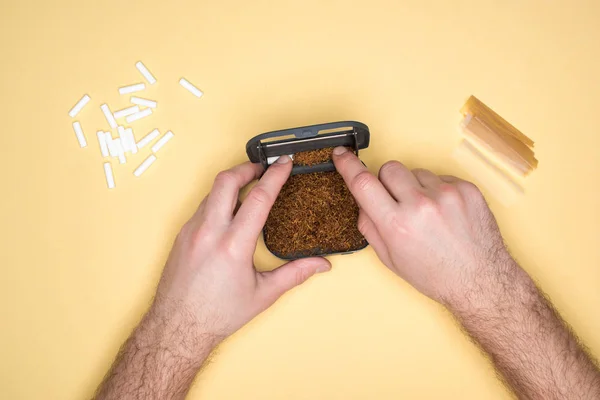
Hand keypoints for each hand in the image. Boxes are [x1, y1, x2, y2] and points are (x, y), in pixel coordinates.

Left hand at [153, 156, 330, 340]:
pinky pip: (202, 207)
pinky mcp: (181, 236)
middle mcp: (208, 232)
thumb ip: (295, 274)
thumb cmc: (217, 314)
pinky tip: (229, 212)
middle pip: (226, 181)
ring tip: (247, 187)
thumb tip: (320, 264)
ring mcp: (191, 232)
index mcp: (233, 245)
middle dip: (246, 168)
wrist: (177, 328)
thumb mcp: (263, 295)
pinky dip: (218, 201)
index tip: (284, 163)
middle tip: (262, 167)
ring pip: (212, 193)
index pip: (258, 198)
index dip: (275, 176)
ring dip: (231, 184)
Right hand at [331, 146, 512, 305]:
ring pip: (416, 172)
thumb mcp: (390, 258)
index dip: (347, 165)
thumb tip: (362, 200)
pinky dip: (438, 191)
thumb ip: (370, 226)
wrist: (480, 281)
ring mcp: (446, 194)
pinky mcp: (466, 189)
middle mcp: (420, 206)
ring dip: (416, 187)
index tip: (341, 154)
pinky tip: (446, 213)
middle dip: (388, 182)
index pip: (363, 183)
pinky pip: (440, 177)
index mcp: (397, 225)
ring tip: (428, 214)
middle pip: (389, 168)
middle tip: (398, 202)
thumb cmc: (435, 274)